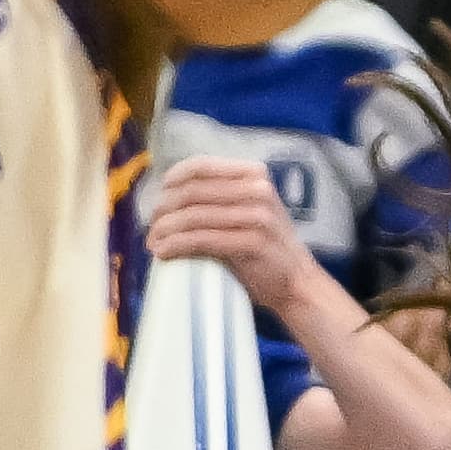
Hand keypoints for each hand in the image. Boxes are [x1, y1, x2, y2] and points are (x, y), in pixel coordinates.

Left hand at [148, 155, 321, 312]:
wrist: (298, 284)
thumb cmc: (266, 250)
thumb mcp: (248, 212)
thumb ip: (219, 199)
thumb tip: (168, 199)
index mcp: (255, 176)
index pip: (203, 166)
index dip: (174, 177)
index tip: (160, 194)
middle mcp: (258, 190)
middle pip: (194, 191)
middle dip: (164, 210)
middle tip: (151, 228)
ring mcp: (257, 216)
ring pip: (194, 215)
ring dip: (165, 230)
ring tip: (153, 243)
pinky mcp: (252, 242)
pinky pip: (202, 239)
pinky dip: (177, 245)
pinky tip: (163, 253)